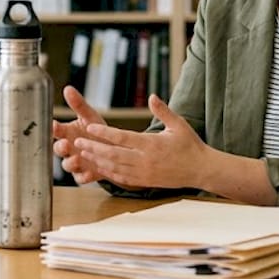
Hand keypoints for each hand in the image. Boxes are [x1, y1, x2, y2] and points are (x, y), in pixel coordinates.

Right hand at [52, 86, 110, 183]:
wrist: (114, 150)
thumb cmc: (97, 132)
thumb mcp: (90, 116)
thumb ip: (78, 104)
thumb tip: (68, 89)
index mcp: (67, 133)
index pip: (56, 131)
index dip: (53, 129)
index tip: (54, 125)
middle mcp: (69, 149)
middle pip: (58, 150)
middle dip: (60, 148)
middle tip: (65, 144)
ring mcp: (76, 162)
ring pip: (67, 165)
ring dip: (70, 163)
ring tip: (77, 160)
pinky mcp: (86, 174)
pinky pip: (81, 178)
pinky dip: (84, 177)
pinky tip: (90, 174)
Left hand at [72, 94, 210, 189]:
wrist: (201, 170)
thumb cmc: (190, 145)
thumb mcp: (178, 124)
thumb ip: (163, 111)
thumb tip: (151, 96)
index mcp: (152, 144)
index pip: (122, 138)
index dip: (103, 133)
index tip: (89, 127)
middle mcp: (146, 160)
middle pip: (113, 154)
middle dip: (93, 148)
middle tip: (77, 141)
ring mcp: (144, 173)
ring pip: (114, 168)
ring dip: (97, 160)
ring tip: (83, 153)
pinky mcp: (145, 182)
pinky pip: (122, 178)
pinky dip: (108, 172)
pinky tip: (98, 166)